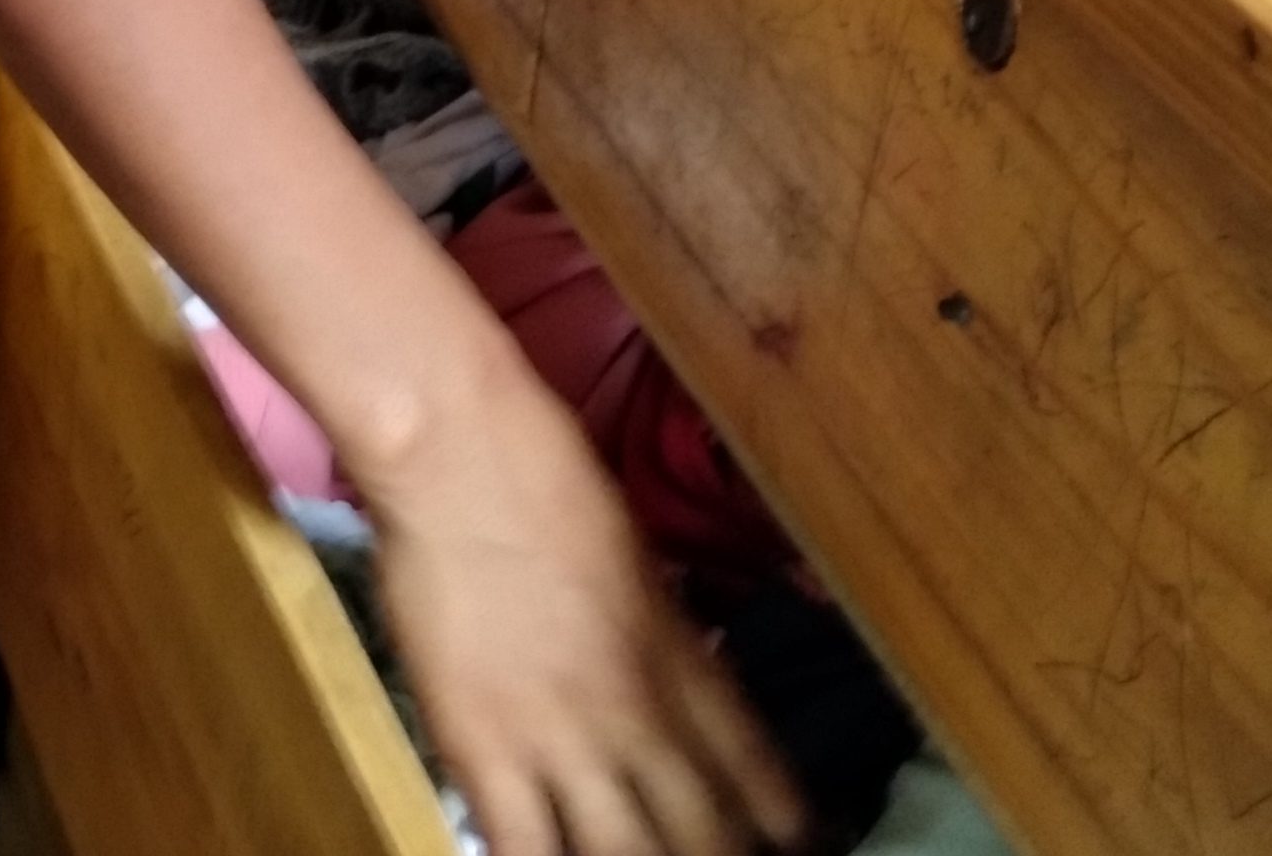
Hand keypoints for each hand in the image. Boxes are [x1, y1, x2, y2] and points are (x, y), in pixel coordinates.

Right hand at [354, 342, 809, 855]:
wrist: (467, 455)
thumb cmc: (549, 482)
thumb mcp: (640, 566)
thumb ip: (667, 639)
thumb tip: (681, 688)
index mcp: (686, 661)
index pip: (761, 773)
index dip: (791, 828)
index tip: (804, 849)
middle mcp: (642, 714)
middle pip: (705, 836)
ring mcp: (565, 739)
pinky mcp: (485, 753)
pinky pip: (526, 851)